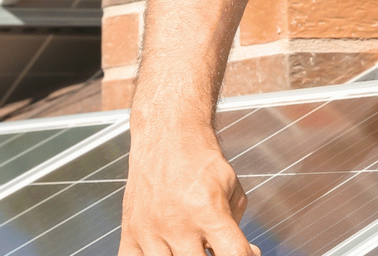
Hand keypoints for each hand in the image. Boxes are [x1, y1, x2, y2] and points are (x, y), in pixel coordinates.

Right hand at [119, 125, 258, 255]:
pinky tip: (166, 250)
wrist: (167, 134)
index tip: (247, 255)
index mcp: (208, 211)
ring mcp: (150, 231)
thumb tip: (245, 253)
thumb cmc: (200, 159)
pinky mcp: (130, 232)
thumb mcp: (231, 187)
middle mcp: (177, 224)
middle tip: (214, 245)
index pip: (233, 255)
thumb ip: (237, 223)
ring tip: (191, 246)